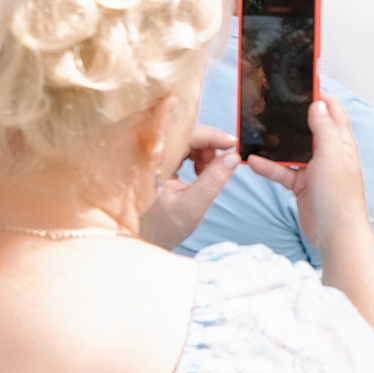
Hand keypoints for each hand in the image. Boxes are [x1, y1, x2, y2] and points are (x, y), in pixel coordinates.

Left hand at [139, 125, 242, 249]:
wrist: (140, 239)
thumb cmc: (161, 227)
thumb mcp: (192, 206)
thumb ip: (213, 180)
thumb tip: (233, 157)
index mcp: (153, 162)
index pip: (185, 134)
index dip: (211, 135)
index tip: (233, 144)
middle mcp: (148, 154)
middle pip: (184, 133)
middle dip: (207, 145)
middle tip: (221, 164)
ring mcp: (150, 156)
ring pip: (182, 139)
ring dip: (202, 151)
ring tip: (207, 172)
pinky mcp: (154, 160)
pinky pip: (178, 147)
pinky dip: (193, 156)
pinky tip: (199, 172)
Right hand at [243, 96, 373, 248]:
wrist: (335, 233)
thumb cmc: (340, 197)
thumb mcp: (333, 155)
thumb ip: (324, 128)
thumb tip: (317, 103)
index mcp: (341, 141)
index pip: (331, 109)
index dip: (318, 94)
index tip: (301, 82)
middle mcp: (329, 152)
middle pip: (308, 126)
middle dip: (291, 116)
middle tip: (273, 104)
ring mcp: (315, 168)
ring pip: (291, 149)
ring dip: (275, 143)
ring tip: (256, 133)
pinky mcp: (302, 183)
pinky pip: (281, 170)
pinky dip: (268, 166)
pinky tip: (254, 162)